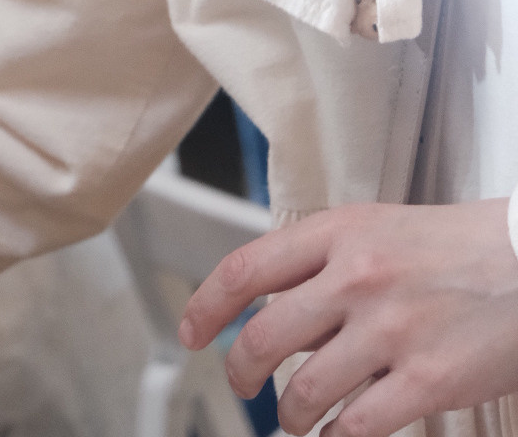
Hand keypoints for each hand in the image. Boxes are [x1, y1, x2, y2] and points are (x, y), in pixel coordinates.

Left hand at [178, 199, 517, 436]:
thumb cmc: (455, 247)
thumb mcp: (379, 230)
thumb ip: (324, 265)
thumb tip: (273, 309)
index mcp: (340, 233)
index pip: (246, 269)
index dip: (206, 306)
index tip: (192, 333)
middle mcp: (357, 277)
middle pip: (263, 337)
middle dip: (242, 373)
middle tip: (244, 387)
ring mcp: (391, 330)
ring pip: (304, 391)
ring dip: (291, 416)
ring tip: (298, 419)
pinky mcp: (427, 379)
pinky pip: (358, 427)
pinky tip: (339, 435)